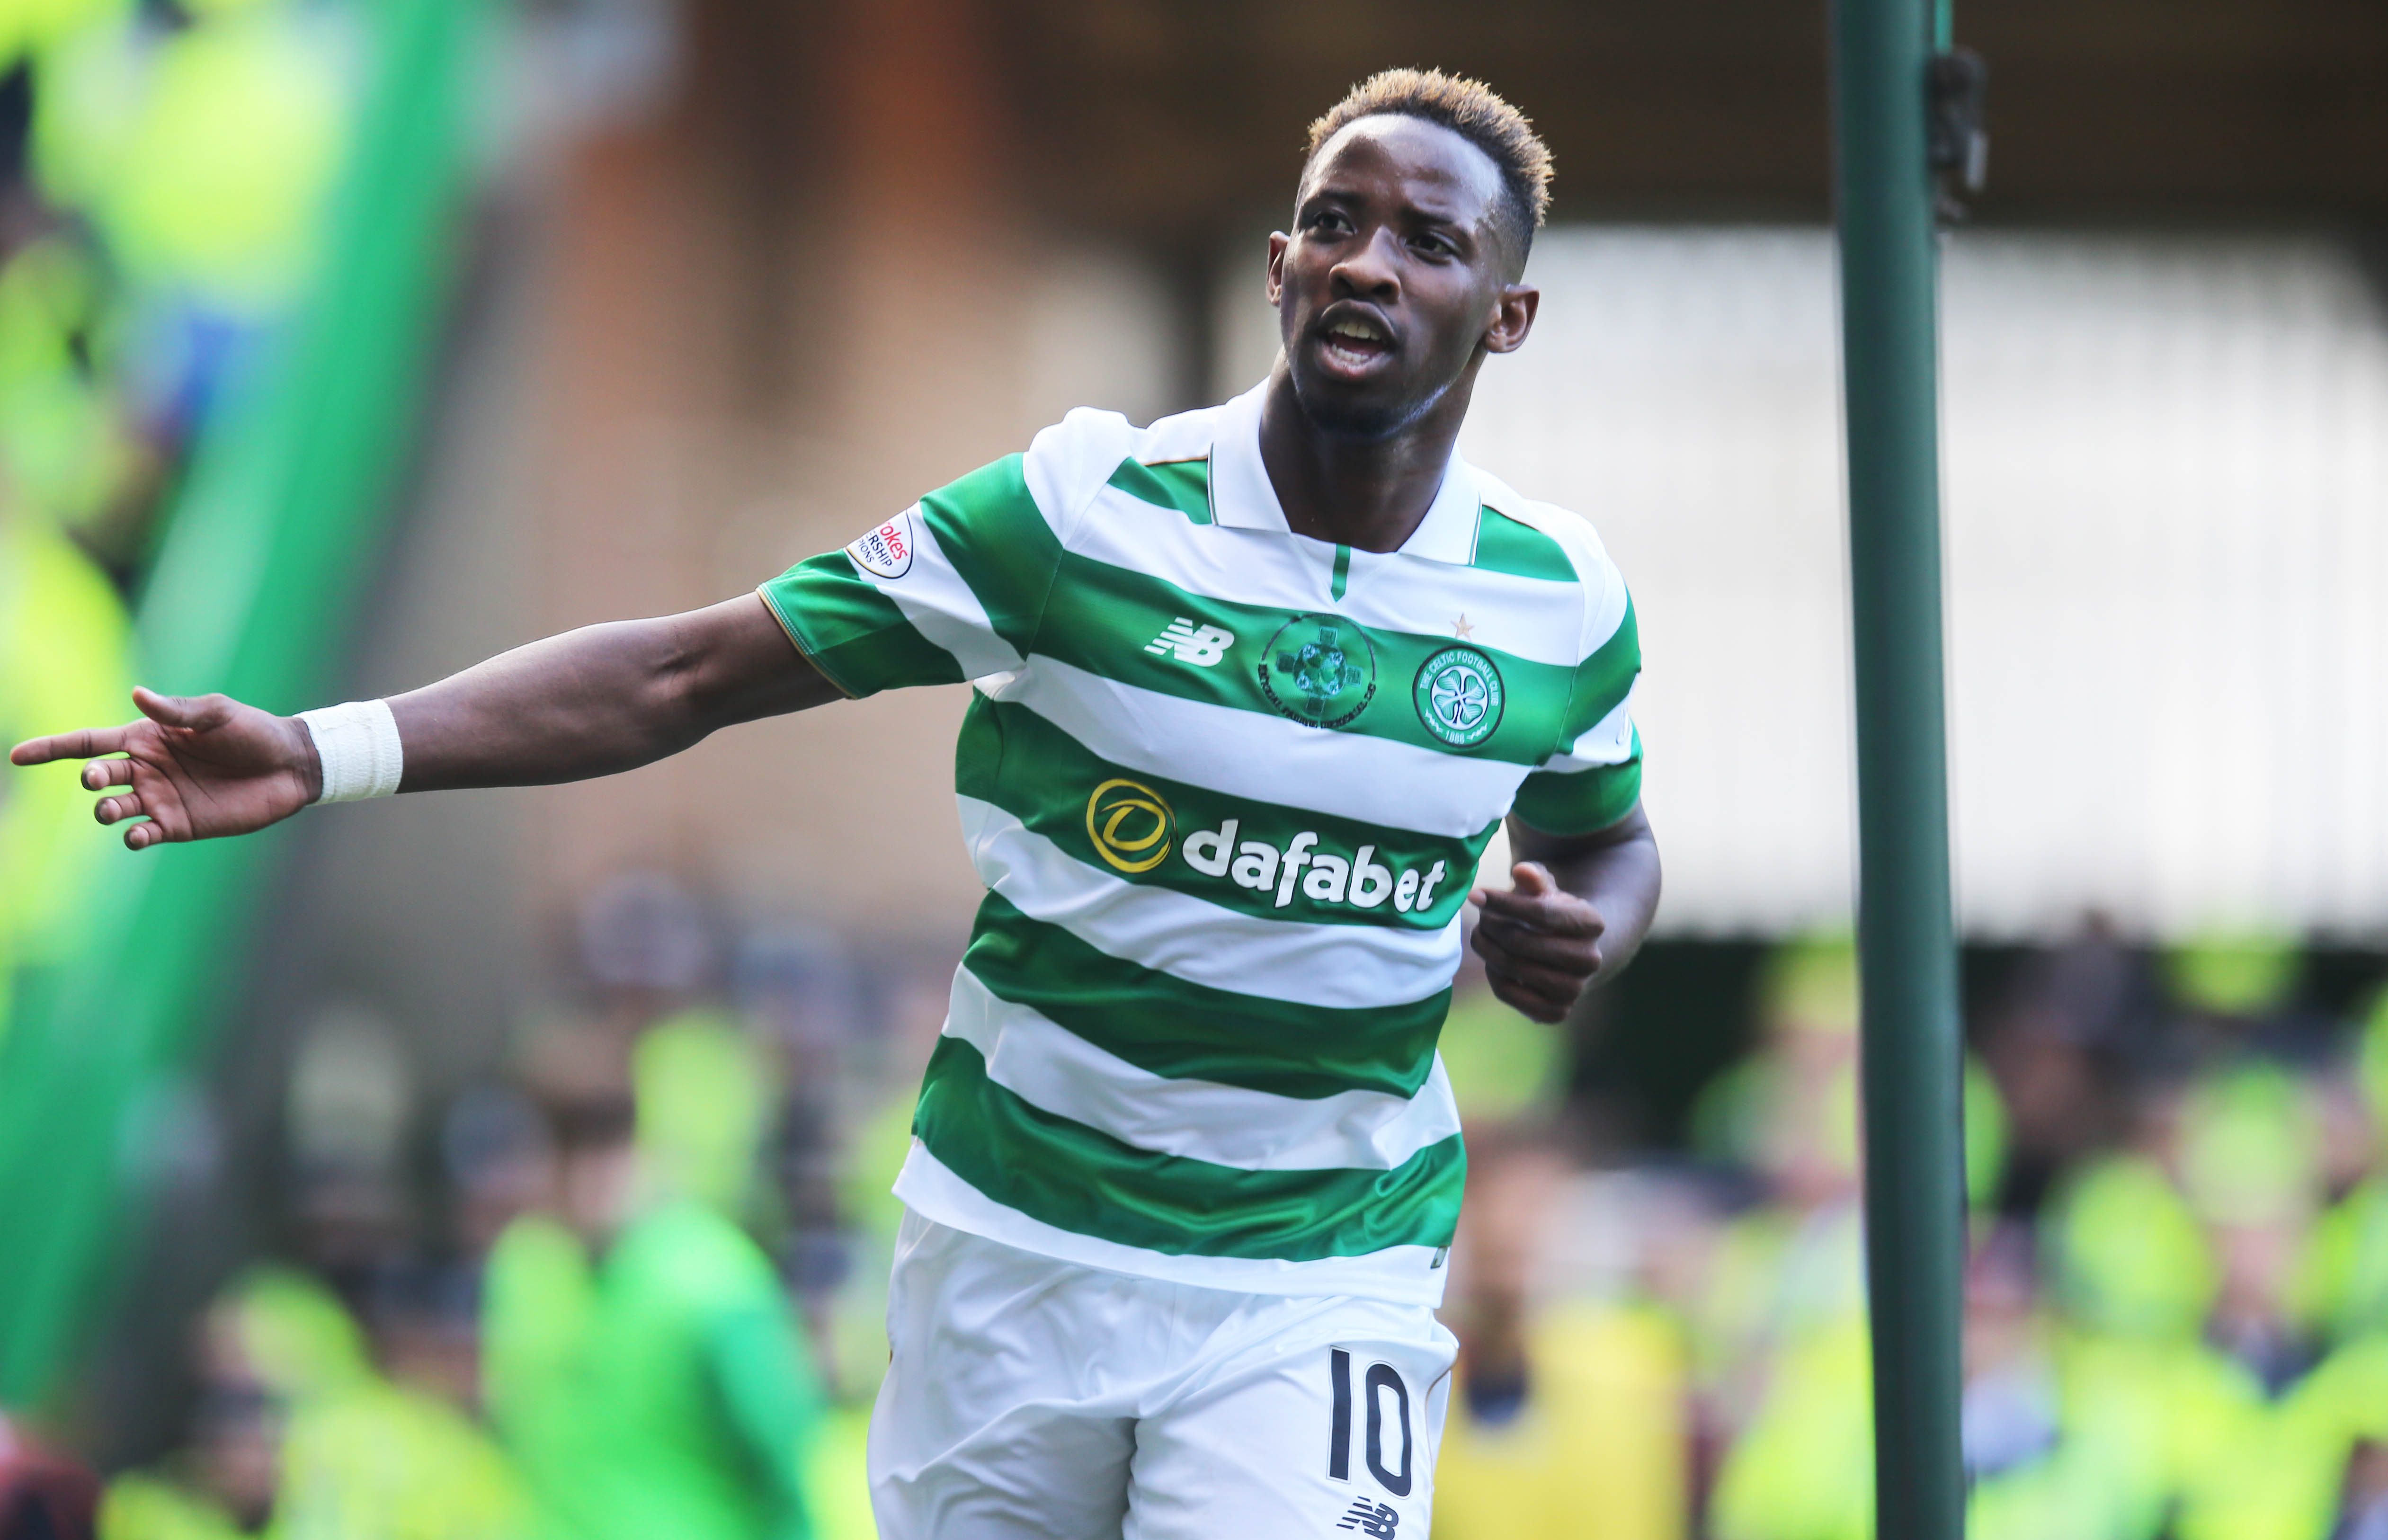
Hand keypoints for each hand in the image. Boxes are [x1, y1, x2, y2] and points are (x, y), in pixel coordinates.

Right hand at [9, 688, 321, 849]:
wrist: (290, 766)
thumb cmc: (254, 732)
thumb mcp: (217, 714)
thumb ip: (177, 711)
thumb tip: (137, 695)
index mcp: (146, 738)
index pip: (87, 743)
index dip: (51, 748)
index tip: (17, 756)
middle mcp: (145, 770)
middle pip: (97, 777)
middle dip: (89, 780)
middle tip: (98, 780)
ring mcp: (159, 799)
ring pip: (112, 809)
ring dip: (106, 810)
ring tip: (113, 809)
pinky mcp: (178, 825)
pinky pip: (142, 835)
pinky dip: (133, 837)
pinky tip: (137, 835)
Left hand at [1468, 860, 1606, 1022]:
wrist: (1570, 953)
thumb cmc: (1552, 913)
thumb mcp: (1545, 890)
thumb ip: (1534, 878)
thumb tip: (1521, 870)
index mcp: (1592, 923)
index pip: (1540, 913)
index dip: (1503, 902)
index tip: (1475, 895)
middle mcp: (1590, 959)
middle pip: (1523, 942)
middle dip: (1492, 927)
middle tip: (1480, 919)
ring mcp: (1575, 989)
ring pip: (1514, 968)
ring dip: (1488, 950)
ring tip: (1482, 935)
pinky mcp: (1557, 1012)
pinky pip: (1509, 993)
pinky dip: (1494, 976)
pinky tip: (1493, 962)